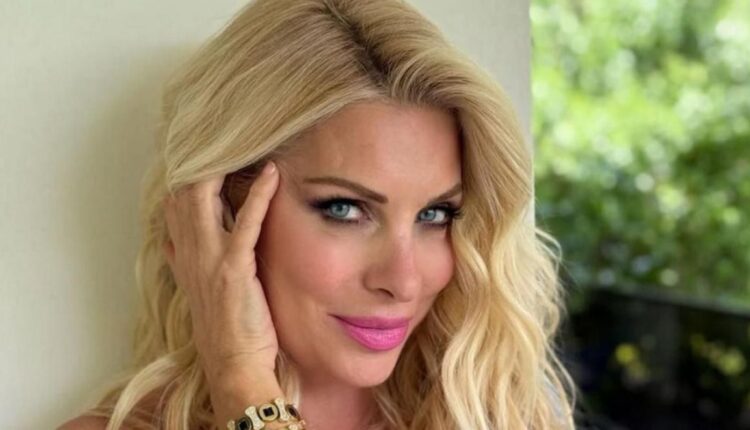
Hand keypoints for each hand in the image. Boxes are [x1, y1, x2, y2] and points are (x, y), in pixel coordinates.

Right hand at [162, 161, 279, 383]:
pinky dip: (258, 195)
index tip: (203, 146)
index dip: (186, 170)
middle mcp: (190, 250)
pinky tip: (271, 173)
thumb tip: (169, 240)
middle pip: (183, 190)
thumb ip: (181, 260)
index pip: (174, 200)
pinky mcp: (234, 268)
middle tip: (226, 131)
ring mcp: (209, 258)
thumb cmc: (224, 326)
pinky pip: (245, 222)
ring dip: (224, 166)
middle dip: (201, 157)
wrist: (234, 363)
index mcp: (183, 253)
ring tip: (245, 139)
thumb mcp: (196, 289)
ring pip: (204, 198)